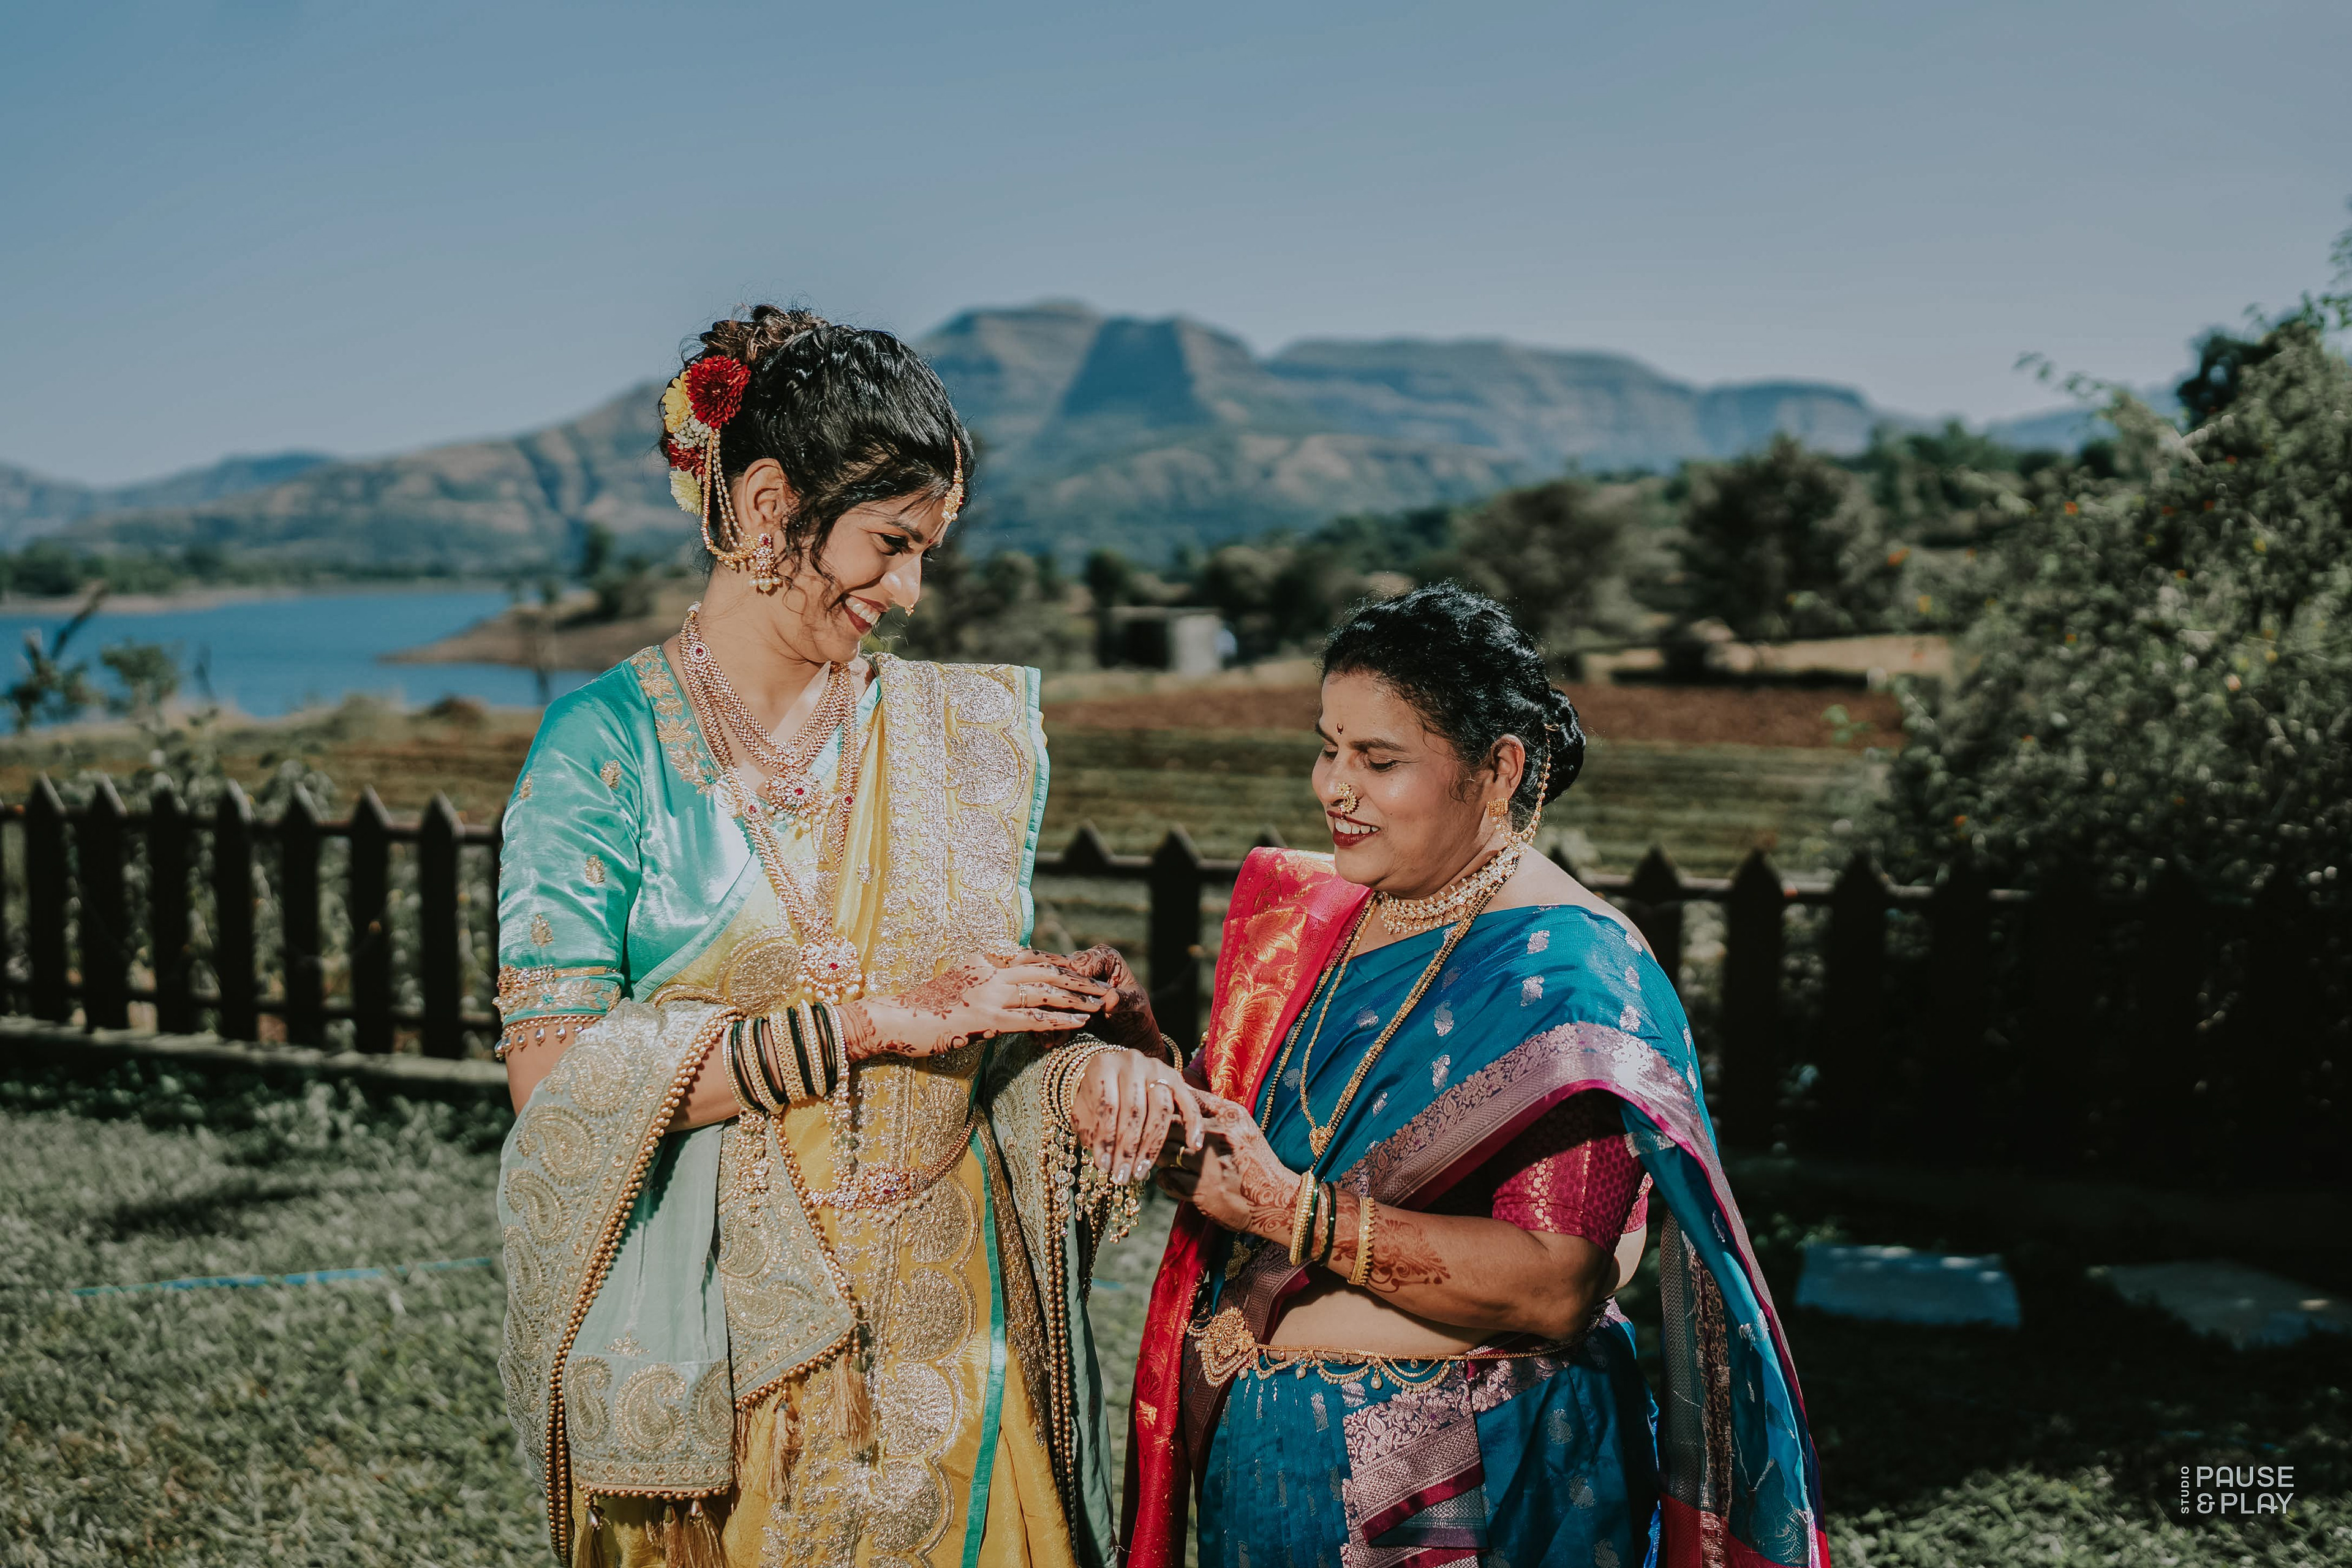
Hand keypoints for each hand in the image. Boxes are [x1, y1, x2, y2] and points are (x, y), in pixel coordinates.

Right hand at [847, 956, 1109, 1060]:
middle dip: (1078, 978)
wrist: (890, 1019)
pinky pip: (1030, 1018)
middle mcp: (988, 971)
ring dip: (1077, 997)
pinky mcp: (984, 1018)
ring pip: (1044, 992)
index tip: (1084, 972)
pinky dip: (1058, 1020)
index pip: (1031, 958)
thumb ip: (981, 991)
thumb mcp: (955, 990)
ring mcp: (987, 993)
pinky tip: (1078, 1022)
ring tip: (1102, 1003)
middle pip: (1045, 970)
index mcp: (982, 961)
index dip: (1061, 965)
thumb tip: (1001, 1009)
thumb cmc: (920, 1011)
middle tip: (1105, 985)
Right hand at [1035, 945, 1162, 1057]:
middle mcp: (1083, 962)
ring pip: (1048, 991)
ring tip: (1052, 1040)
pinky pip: (1045, 1005)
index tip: (1084, 1009)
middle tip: (1057, 1028)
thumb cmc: (1135, 1013)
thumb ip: (1124, 1000)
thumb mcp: (1135, 1005)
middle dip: (1057, 1003)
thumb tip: (1110, 1000)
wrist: (1127, 1031)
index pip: (1082, 964)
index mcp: (1104, 956)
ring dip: (1047, 1016)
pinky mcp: (1059, 996)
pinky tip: (1048, 1040)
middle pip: (1059, 975)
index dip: (1079, 986)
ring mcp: (1068, 978)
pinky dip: (1044, 1023)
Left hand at [1070, 1048, 1214, 1183]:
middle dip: (1128, 1148)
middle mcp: (1131, 1062)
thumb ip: (1091, 1132)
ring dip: (1151, 1146)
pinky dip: (1193, 1124)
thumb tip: (1106, 1162)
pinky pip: (1188, 1102)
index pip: (1107, 1106)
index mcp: (1104, 1066)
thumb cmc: (1097, 1098)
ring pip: (1160, 1110)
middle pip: (1134, 1110)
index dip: (1105, 1139)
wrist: (1116, 1073)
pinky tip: (1193, 1146)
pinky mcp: (1176, 1077)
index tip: (1104, 1167)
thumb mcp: (1085, 1112)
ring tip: (1141, 1172)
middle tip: (1123, 1176)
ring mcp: (1156, 1068)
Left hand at [1154, 1096, 1300, 1242]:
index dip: (1170, 1105)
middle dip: (1159, 1132)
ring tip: (1163, 1158)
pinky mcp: (1202, 1190)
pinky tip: (1173, 1178)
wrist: (1275, 1200)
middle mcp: (1219, 1136)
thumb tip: (1181, 1090)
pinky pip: (1166, 1178)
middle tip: (1154, 1139)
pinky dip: (1165, 1179)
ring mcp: (1209, 1164)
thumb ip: (1215, 1109)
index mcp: (1230, 1115)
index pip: (1186, 1099)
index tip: (1163, 1111)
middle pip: (1170, 1124)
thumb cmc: (1254, 1160)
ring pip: (1165, 1151)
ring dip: (1159, 1156)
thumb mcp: (1242, 1127)